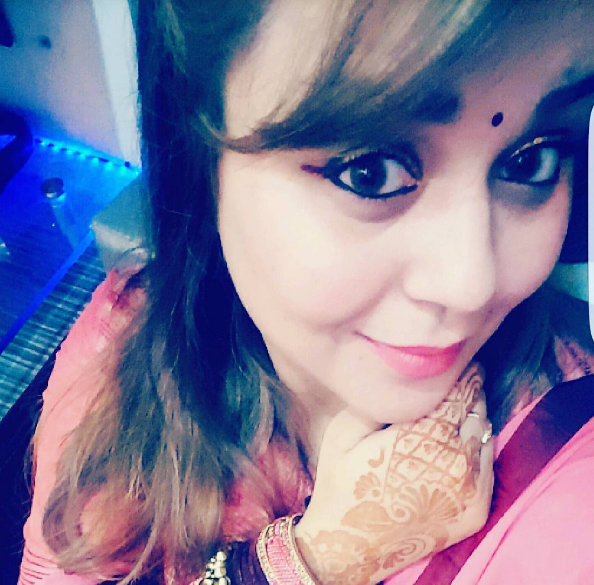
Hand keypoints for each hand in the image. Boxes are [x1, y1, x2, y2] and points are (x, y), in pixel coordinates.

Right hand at [294, 362, 493, 584]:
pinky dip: (478, 445)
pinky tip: (460, 439)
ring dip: (473, 416)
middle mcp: (456, 463)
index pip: (458, 391)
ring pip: (485, 433)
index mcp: (423, 439)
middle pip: (475, 409)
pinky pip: (487, 463)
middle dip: (468, 391)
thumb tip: (407, 377)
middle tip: (461, 377)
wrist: (349, 548)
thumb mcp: (344, 432)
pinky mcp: (477, 511)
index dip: (462, 372)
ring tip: (459, 405)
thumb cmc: (342, 484)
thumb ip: (380, 402)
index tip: (462, 360)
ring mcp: (471, 490)